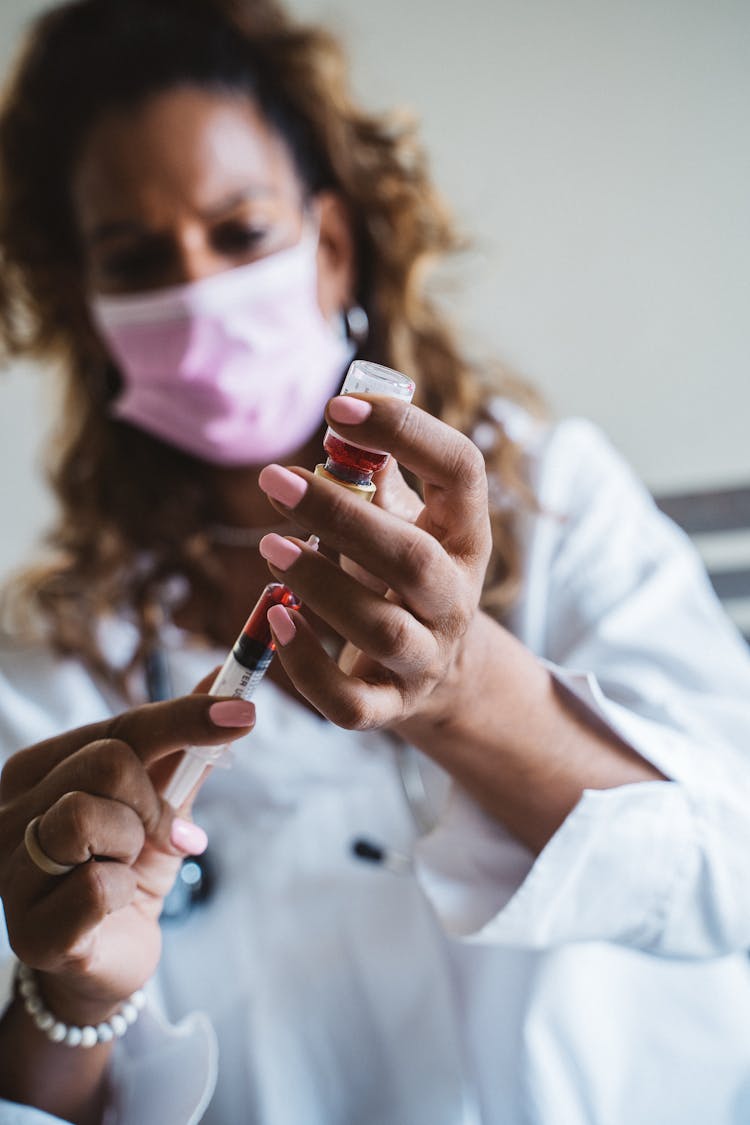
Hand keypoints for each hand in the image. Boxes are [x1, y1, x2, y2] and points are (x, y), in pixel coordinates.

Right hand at [0, 694, 253, 1023]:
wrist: (110, 958)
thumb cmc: (127, 867)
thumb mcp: (161, 800)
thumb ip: (184, 743)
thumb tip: (222, 676)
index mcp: (37, 770)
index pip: (120, 727)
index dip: (185, 718)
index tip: (244, 710)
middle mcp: (10, 812)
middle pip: (106, 762)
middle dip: (151, 802)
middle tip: (152, 835)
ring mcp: (11, 871)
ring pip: (86, 815)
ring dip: (131, 844)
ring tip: (123, 867)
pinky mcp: (30, 931)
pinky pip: (97, 885)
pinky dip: (124, 892)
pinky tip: (114, 906)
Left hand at [258, 393, 491, 729]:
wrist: (438, 673)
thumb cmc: (404, 576)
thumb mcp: (406, 522)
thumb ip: (376, 482)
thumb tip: (339, 431)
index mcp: (465, 536)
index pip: (461, 471)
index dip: (407, 432)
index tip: (339, 408)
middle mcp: (456, 599)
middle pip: (411, 558)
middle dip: (341, 516)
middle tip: (276, 480)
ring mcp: (427, 658)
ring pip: (380, 628)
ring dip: (319, 584)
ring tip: (270, 545)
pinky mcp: (390, 706)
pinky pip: (349, 701)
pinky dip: (306, 665)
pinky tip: (276, 619)